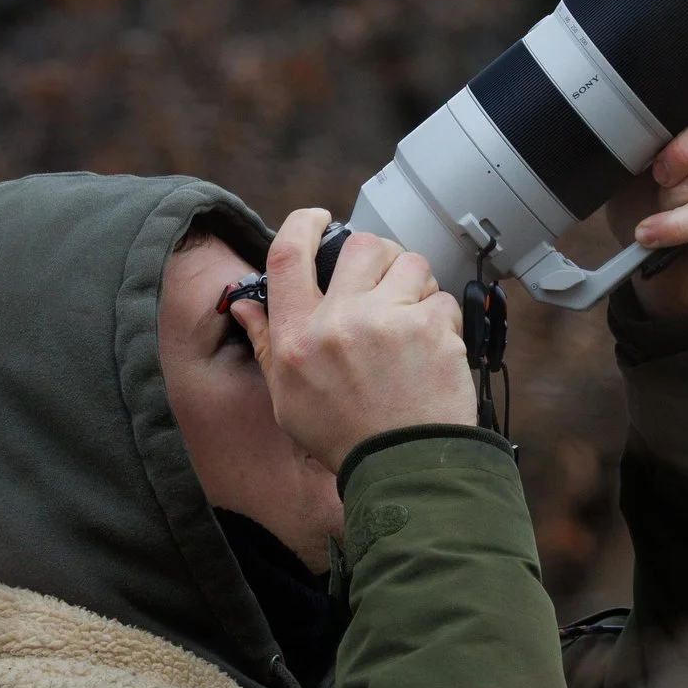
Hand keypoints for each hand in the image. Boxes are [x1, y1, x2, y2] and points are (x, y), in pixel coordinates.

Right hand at [229, 209, 476, 470]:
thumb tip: (244, 304)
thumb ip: (266, 344)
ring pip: (409, 263)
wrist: (405, 469)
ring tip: (411, 321)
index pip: (287, 254)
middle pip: (360, 246)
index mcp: (296, 338)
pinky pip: (441, 299)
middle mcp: (337, 323)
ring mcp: (387, 322)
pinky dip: (442, 319)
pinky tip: (432, 350)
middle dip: (377, 257)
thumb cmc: (346, 438)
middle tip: (384, 285)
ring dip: (413, 285)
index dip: (303, 223)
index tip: (317, 218)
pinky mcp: (431, 329)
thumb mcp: (288, 398)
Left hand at [608, 64, 687, 317]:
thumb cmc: (659, 202)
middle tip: (657, 173)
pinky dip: (674, 224)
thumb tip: (635, 116)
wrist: (669, 270)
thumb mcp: (645, 156)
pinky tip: (651, 232)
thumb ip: (654, 127)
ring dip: (673, 196)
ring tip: (660, 208)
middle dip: (681, 149)